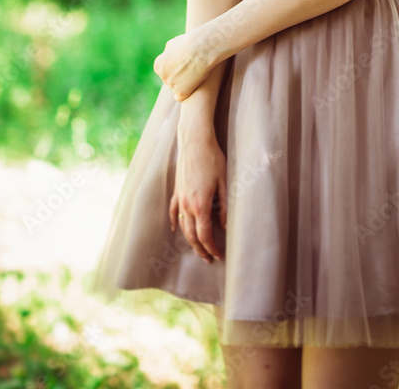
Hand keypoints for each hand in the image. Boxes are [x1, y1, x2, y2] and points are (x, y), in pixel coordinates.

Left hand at [154, 31, 215, 100]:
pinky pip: (180, 97)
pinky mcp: (181, 92)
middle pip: (169, 79)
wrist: (201, 48)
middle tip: (191, 68)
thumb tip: (167, 57)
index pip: (164, 70)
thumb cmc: (189, 42)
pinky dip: (185, 94)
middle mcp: (162, 76)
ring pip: (175, 87)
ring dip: (183, 83)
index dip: (174, 67)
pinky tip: (191, 89)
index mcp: (158, 65)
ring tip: (196, 73)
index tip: (184, 63)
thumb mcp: (173, 43)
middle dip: (178, 75)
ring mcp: (171, 85)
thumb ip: (168, 52)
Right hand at [171, 126, 226, 262]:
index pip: (205, 235)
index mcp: (201, 205)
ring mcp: (179, 198)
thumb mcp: (224, 182)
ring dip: (189, 240)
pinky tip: (176, 228)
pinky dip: (175, 222)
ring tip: (197, 248)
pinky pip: (173, 211)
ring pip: (182, 226)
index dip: (211, 248)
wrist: (195, 140)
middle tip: (208, 259)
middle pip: (192, 235)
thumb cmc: (213, 159)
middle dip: (200, 249)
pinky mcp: (176, 190)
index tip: (218, 255)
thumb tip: (225, 226)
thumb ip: (224, 206)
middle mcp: (187, 205)